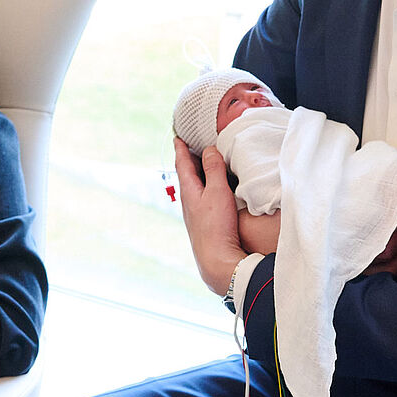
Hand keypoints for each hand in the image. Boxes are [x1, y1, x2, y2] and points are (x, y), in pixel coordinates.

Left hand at [173, 137, 243, 294]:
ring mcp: (195, 212)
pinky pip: (202, 196)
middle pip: (187, 173)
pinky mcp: (204, 221)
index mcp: (189, 190)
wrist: (216, 260)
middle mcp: (188, 201)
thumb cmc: (216, 226)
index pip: (182, 163)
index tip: (178, 136)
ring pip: (194, 186)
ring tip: (204, 162)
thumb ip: (214, 169)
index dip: (181, 148)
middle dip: (189, 158)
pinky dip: (205, 185)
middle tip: (192, 144)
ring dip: (198, 172)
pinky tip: (213, 189)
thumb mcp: (218, 192)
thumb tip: (209, 149)